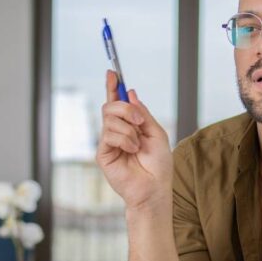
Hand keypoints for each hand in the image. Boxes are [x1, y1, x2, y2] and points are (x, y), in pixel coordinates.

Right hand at [95, 70, 172, 210]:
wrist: (154, 188)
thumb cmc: (158, 165)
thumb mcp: (156, 133)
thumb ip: (143, 114)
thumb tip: (131, 93)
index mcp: (130, 125)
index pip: (117, 102)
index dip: (114, 87)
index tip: (112, 72)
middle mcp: (117, 131)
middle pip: (110, 106)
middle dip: (126, 108)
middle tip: (139, 121)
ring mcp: (109, 142)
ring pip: (109, 119)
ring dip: (129, 129)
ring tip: (137, 146)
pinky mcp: (103, 153)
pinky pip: (109, 135)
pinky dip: (124, 140)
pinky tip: (131, 151)